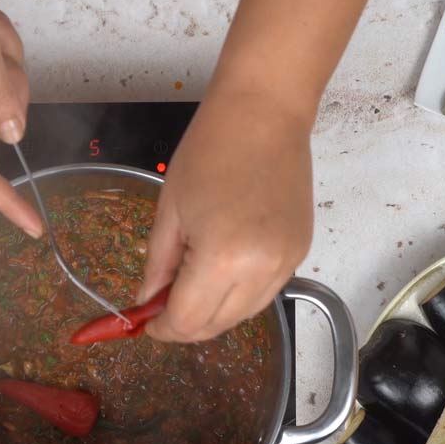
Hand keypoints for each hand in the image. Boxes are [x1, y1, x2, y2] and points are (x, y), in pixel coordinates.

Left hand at [140, 90, 313, 341]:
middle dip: (184, 325)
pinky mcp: (299, 253)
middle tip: (161, 307)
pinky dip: (238, 294)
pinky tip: (220, 271)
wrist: (264, 115)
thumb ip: (157, 266)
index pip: (187, 320)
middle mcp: (260, 270)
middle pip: (216, 326)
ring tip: (189, 286)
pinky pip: (264, 293)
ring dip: (212, 312)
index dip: (162, 328)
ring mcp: (286, 263)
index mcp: (222, 259)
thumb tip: (148, 303)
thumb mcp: (169, 212)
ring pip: (242, 315)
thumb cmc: (210, 152)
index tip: (145, 323)